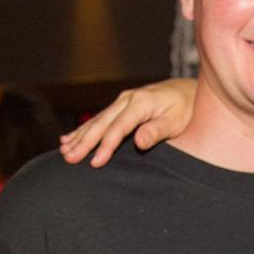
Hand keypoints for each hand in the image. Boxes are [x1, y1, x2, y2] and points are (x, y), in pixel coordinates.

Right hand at [59, 79, 196, 166]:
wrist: (190, 91)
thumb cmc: (186, 109)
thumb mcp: (176, 121)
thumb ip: (156, 131)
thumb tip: (138, 142)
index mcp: (140, 103)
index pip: (119, 128)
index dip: (106, 146)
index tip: (95, 162)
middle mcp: (127, 99)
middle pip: (101, 124)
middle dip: (84, 142)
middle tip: (69, 158)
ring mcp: (122, 101)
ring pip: (96, 121)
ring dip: (79, 136)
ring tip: (64, 151)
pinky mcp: (121, 105)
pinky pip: (99, 119)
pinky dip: (83, 130)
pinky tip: (68, 138)